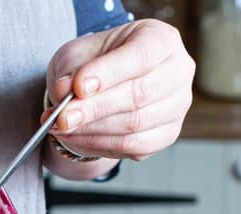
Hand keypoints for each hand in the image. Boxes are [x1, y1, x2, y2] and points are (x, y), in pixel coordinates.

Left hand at [44, 20, 194, 161]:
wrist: (106, 85)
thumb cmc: (97, 63)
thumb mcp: (77, 55)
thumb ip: (70, 71)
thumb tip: (64, 92)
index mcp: (161, 39)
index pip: (140, 56)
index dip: (108, 74)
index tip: (78, 87)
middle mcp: (177, 72)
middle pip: (138, 96)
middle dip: (95, 110)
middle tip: (62, 119)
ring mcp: (176, 107)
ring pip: (134, 126)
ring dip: (92, 131)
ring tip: (62, 128)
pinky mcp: (166, 135)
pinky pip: (132, 147)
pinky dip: (99, 145)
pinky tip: (77, 138)